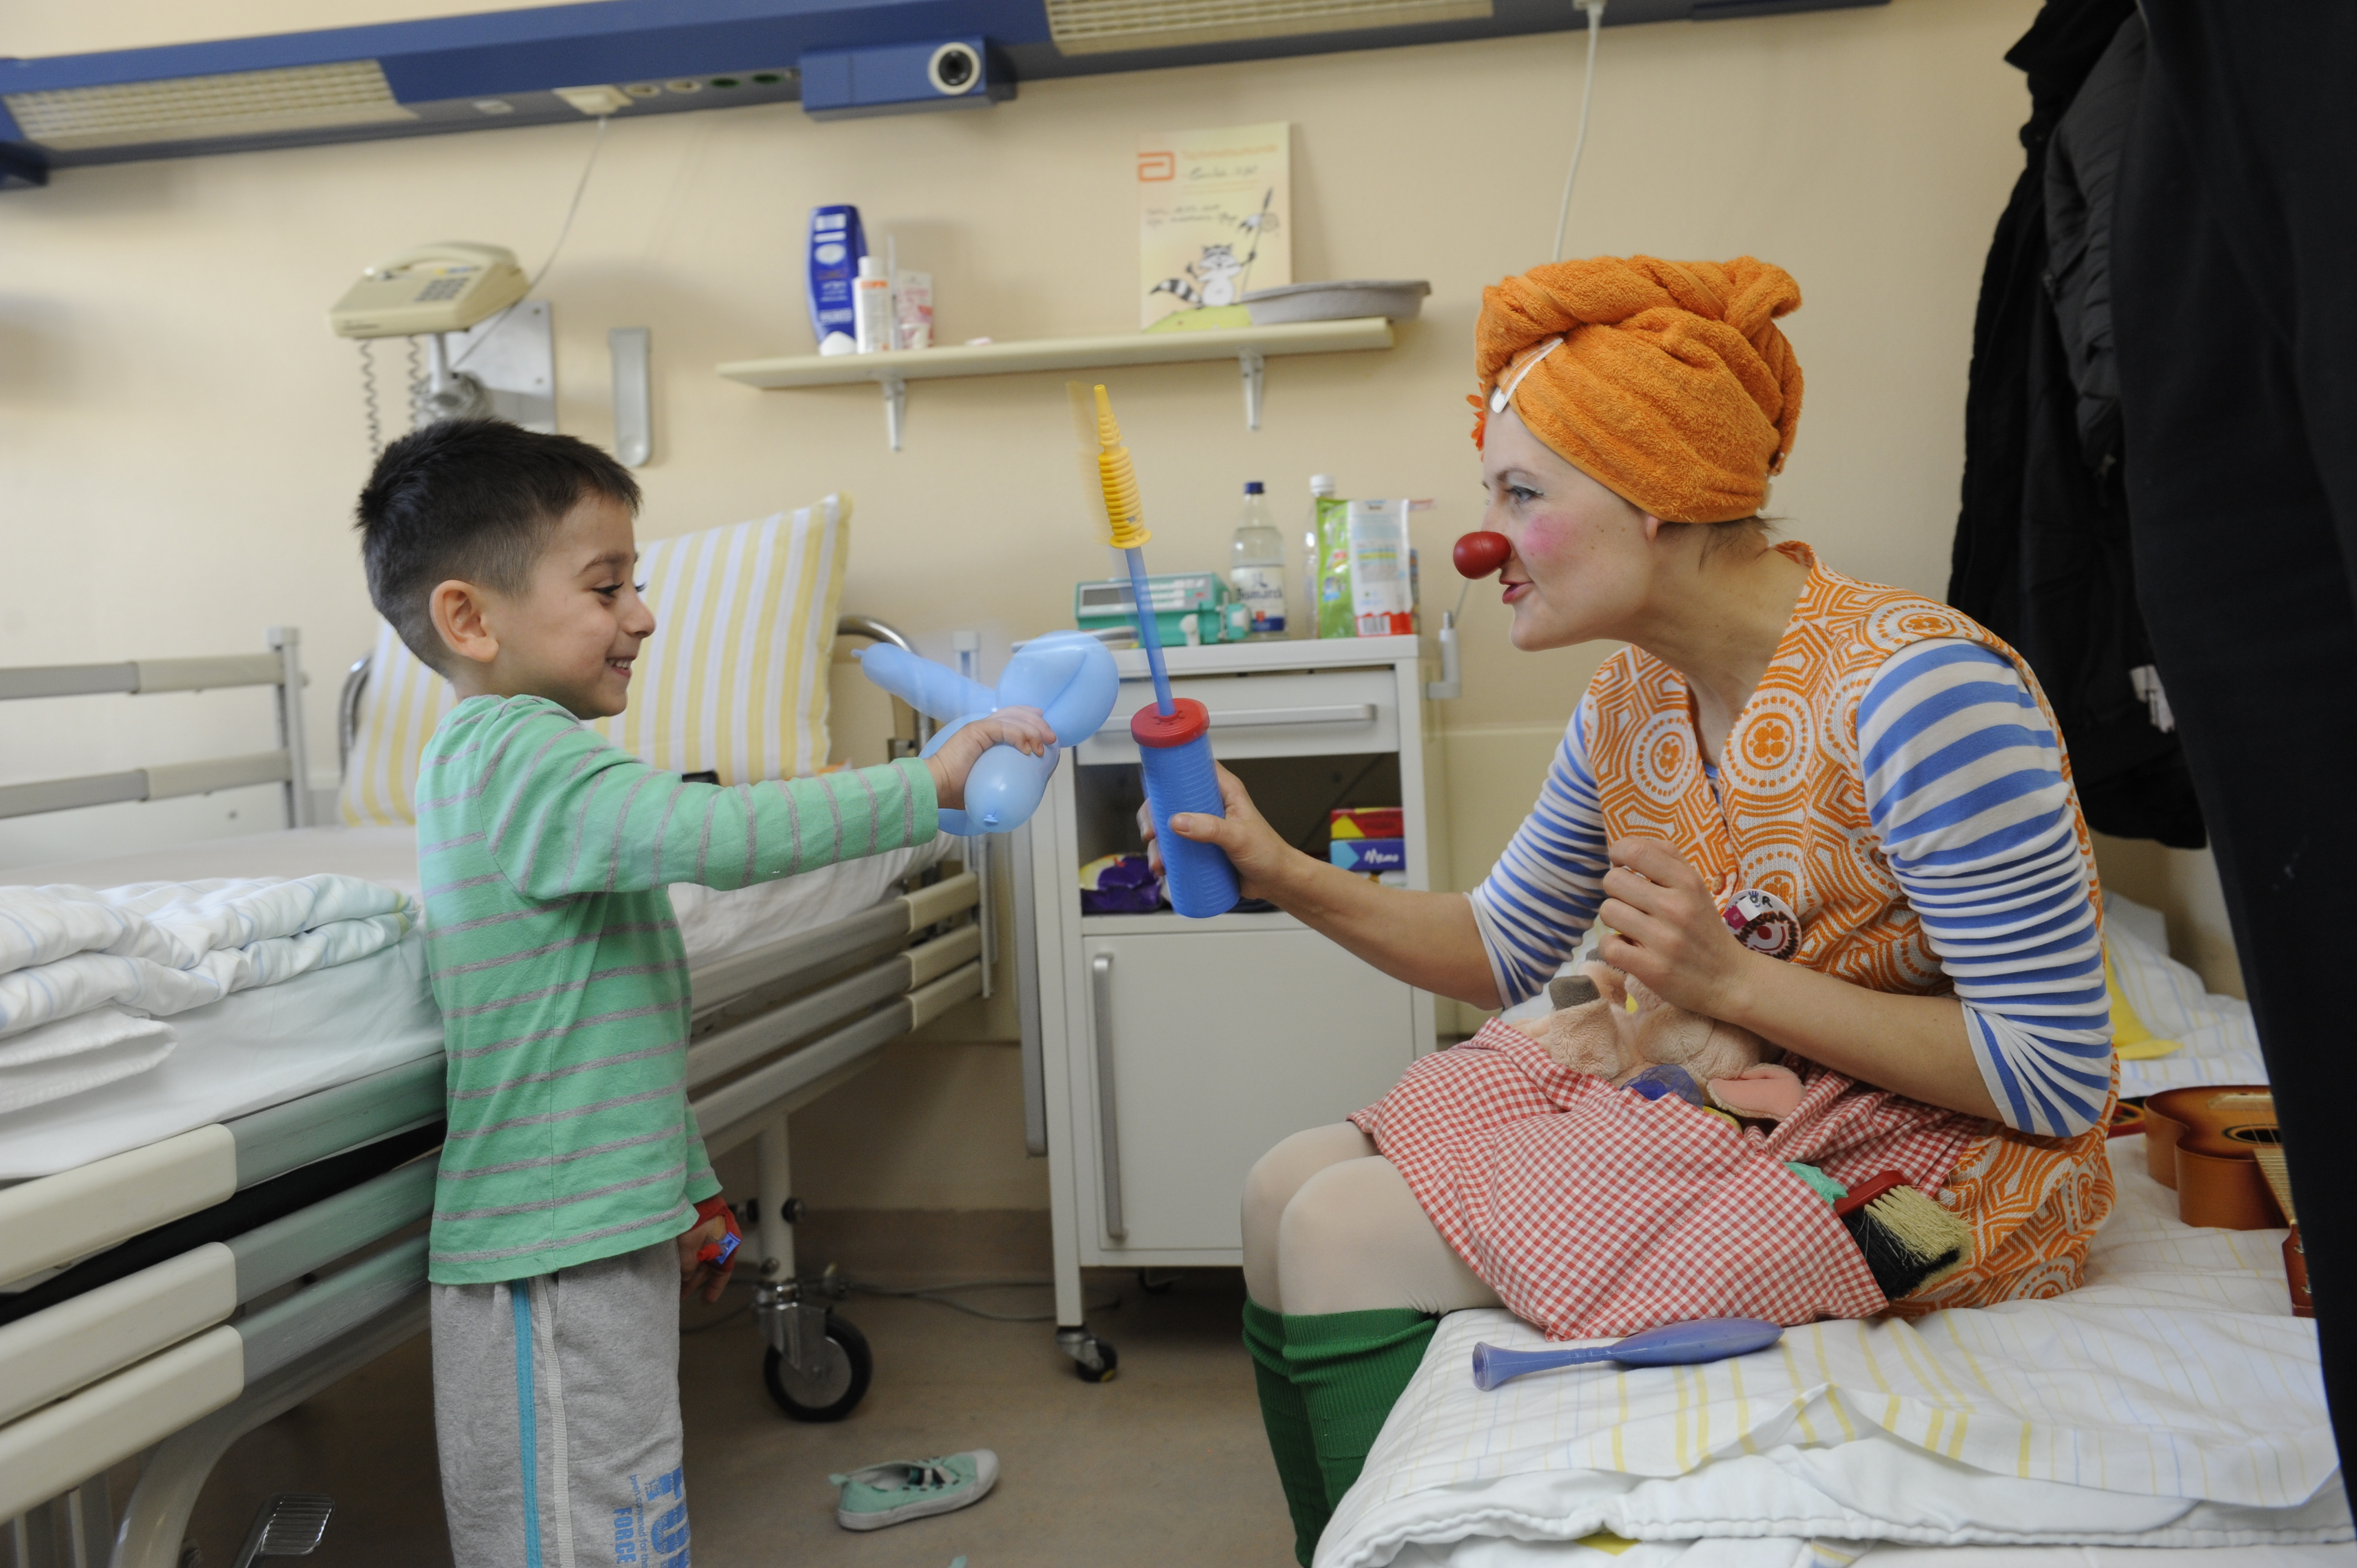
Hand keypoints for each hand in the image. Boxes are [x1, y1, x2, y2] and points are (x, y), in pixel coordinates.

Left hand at [678, 1214, 730, 1303]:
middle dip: (695, 1281)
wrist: (693, 1190)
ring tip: (676, 1279)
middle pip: (709, 1267)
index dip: (714, 1288)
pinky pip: (697, 1245)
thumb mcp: (689, 1249)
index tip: (707, 1300)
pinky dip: (689, 1256)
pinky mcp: (703, 1223)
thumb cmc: (696, 1218)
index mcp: (728, 1247)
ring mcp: (713, 1231)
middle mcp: (723, 1240)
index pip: (723, 1273)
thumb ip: (688, 1268)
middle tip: (680, 1294)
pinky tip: (677, 1262)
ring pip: (702, 1256)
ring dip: (690, 1269)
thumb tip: (685, 1277)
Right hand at [925, 705, 1055, 811]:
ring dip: (1032, 731)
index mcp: (985, 734)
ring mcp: (979, 727)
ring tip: (1042, 747)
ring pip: (1012, 719)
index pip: (1011, 717)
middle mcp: (983, 727)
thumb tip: (1021, 793)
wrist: (936, 787)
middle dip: (1038, 724)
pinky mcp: (974, 731)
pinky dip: (1018, 736)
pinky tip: (1027, 749)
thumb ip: (1002, 778)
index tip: (1046, 728)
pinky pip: (1002, 728)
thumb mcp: (989, 781)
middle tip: (1052, 739)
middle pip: (1016, 715)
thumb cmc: (958, 789)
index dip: (1030, 717)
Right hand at [1135, 764, 1302, 902]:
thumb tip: (1177, 822)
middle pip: (1172, 799)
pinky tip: (1163, 869)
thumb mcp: (1239, 837)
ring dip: (1158, 844)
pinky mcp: (1200, 847)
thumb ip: (1211, 829)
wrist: (1276, 882)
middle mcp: (1210, 805)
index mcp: (1224, 791)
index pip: (1193, 769)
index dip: (1171, 772)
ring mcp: (1204, 827)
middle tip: (1152, 834)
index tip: (1154, 787)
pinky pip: (1176, 848)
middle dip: (1154, 816)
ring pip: (1169, 827)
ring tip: (1159, 863)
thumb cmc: (1269, 854)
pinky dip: (1165, 857)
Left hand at [1595, 838, 1758, 1019]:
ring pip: (1608, 911)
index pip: (1635, 850)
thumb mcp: (1696, 888)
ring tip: (1634, 928)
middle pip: (1613, 880)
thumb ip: (1667, 860)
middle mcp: (1676, 907)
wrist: (1730, 981)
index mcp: (1688, 882)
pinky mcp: (1651, 968)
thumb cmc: (1704, 929)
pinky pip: (1607, 944)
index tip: (1621, 864)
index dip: (1618, 853)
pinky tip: (1630, 948)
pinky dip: (1613, 946)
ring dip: (1615, 920)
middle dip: (1616, 891)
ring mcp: (1664, 939)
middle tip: (1632, 904)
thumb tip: (1626, 846)